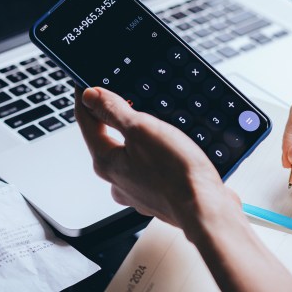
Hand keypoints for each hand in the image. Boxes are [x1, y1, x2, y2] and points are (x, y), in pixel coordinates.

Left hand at [75, 86, 240, 229]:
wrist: (205, 208)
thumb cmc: (175, 173)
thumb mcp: (142, 129)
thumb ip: (113, 111)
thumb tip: (90, 96)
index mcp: (106, 162)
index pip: (86, 122)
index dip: (87, 97)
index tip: (87, 82)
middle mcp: (117, 179)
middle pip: (106, 139)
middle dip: (112, 117)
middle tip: (121, 96)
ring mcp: (137, 190)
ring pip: (130, 154)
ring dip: (137, 137)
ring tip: (152, 121)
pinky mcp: (157, 195)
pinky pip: (149, 167)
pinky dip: (155, 154)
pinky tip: (170, 148)